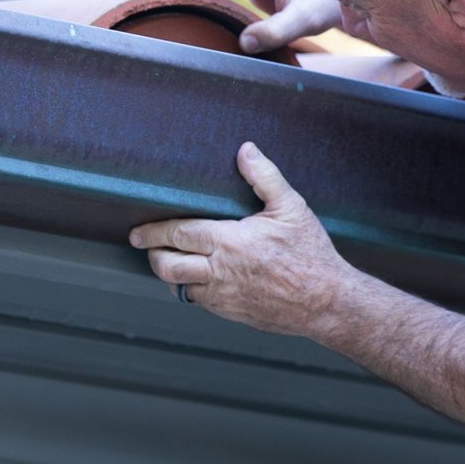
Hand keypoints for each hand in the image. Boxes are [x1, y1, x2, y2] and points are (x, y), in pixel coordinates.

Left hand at [128, 142, 353, 335]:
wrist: (326, 301)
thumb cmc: (311, 253)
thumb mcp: (291, 208)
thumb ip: (265, 177)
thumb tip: (246, 150)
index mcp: (230, 242)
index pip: (178, 234)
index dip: (153, 232)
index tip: (138, 231)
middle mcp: (221, 272)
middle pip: (167, 266)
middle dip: (153, 254)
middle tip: (148, 246)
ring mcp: (224, 297)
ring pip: (179, 288)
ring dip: (171, 275)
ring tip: (171, 261)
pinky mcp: (232, 313)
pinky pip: (200, 303)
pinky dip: (193, 289)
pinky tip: (200, 278)